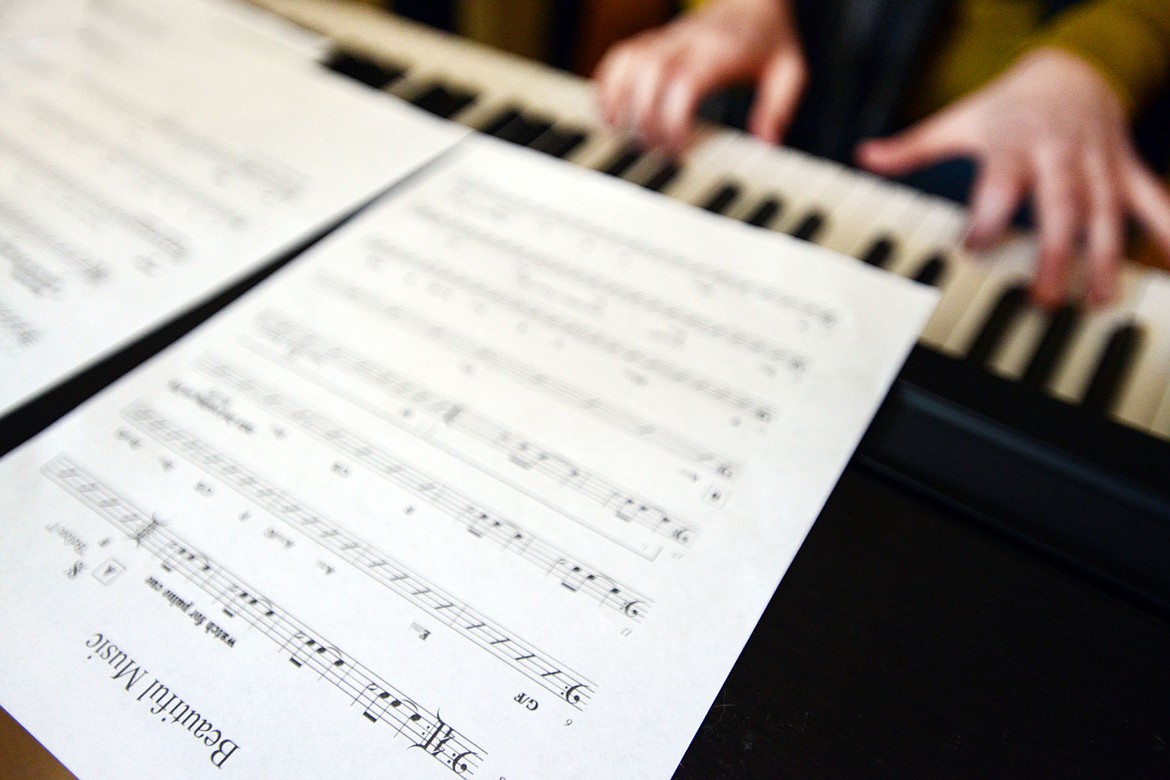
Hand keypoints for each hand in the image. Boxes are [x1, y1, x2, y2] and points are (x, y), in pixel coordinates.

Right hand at [593, 0, 805, 153]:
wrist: (752, 2)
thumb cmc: (768, 41)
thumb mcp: (789, 72)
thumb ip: (778, 108)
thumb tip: (765, 143)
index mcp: (721, 52)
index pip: (684, 82)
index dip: (672, 118)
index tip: (675, 149)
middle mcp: (688, 42)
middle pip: (649, 74)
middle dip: (643, 117)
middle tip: (650, 149)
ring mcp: (667, 39)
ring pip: (629, 61)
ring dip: (617, 99)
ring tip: (619, 132)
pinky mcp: (653, 41)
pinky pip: (620, 54)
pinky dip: (607, 82)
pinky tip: (608, 110)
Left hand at [857, 48, 1169, 307]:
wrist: (1073, 69)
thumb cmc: (1009, 106)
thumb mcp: (959, 120)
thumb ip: (914, 147)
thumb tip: (865, 154)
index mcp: (1014, 143)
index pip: (999, 183)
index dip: (987, 215)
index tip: (970, 250)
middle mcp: (1059, 154)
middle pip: (1060, 206)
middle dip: (1055, 252)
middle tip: (1043, 299)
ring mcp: (1097, 164)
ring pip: (1107, 212)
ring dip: (1105, 258)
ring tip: (1098, 301)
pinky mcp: (1125, 170)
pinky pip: (1153, 200)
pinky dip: (1165, 231)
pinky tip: (1167, 266)